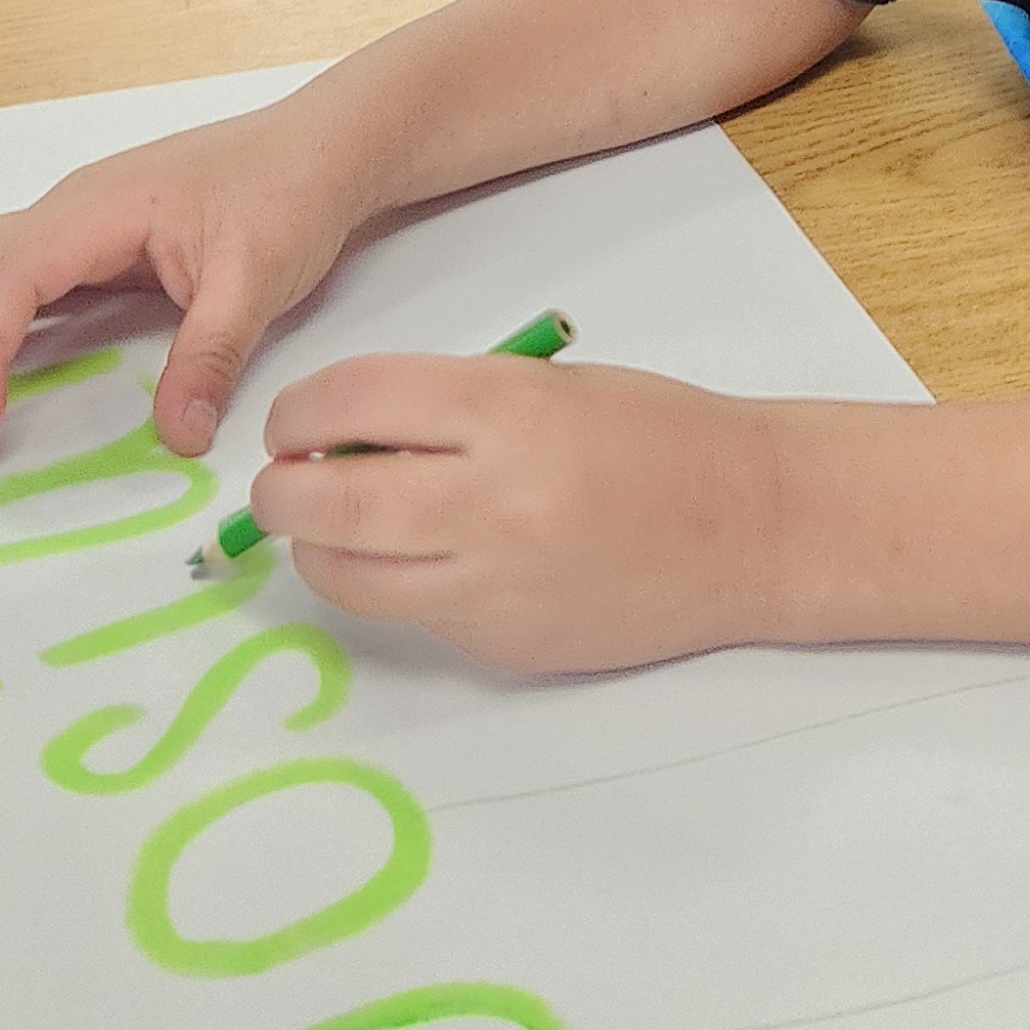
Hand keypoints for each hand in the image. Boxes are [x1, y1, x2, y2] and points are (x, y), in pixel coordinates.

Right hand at [0, 98, 370, 474]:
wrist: (322, 149)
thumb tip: (176, 434)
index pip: (6, 278)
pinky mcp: (93, 241)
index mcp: (101, 207)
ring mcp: (78, 221)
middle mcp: (72, 208)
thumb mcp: (261, 278)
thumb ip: (213, 355)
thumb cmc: (290, 194)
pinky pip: (12, 275)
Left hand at [252, 352, 787, 671]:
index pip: (347, 402)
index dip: (296, 412)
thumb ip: (445, 408)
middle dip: (279, 491)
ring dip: (318, 548)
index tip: (292, 423)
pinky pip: (412, 615)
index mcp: (504, 408)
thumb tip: (340, 438)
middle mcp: (489, 499)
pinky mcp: (502, 644)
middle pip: (324, 501)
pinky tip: (431, 559)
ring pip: (346, 577)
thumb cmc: (656, 435)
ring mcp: (493, 583)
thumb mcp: (546, 385)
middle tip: (282, 482)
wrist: (750, 524)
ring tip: (335, 525)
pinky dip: (397, 585)